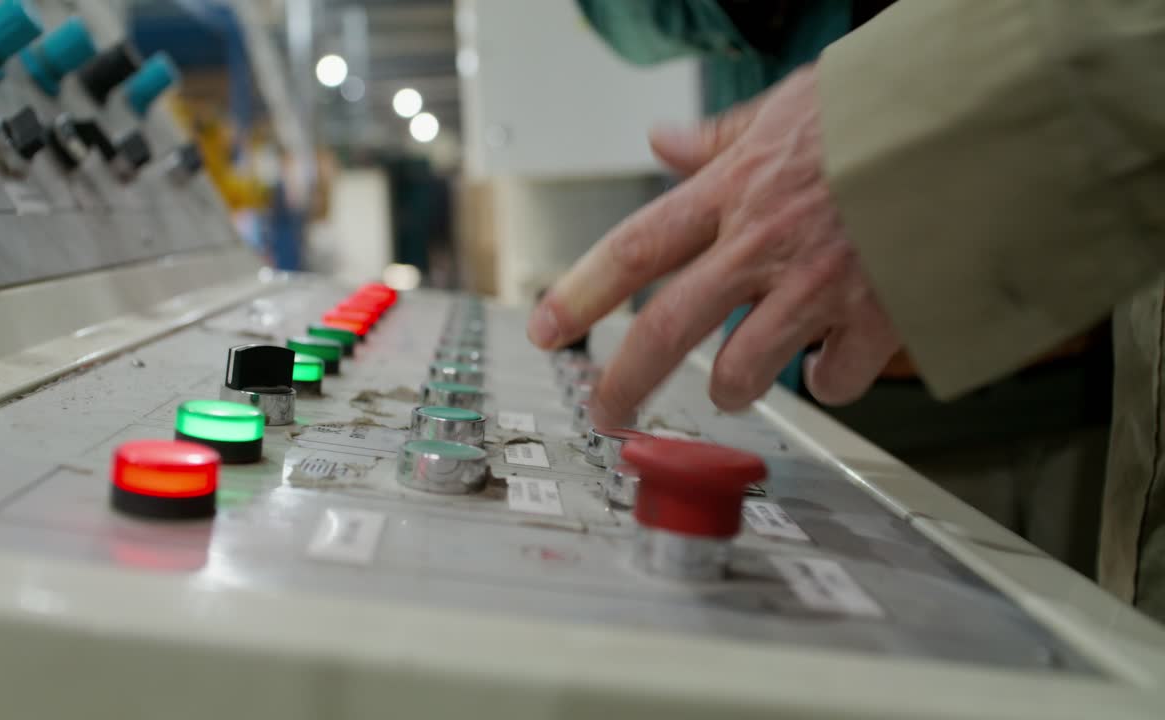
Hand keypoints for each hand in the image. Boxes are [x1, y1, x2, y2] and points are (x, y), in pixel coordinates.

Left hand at [526, 66, 899, 426]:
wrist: (982, 116)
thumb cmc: (886, 107)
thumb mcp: (790, 104)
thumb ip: (723, 136)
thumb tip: (667, 142)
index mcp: (735, 188)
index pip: (635, 247)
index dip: (580, 294)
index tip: (546, 329)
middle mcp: (764, 242)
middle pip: (667, 329)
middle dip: (626, 382)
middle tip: (610, 410)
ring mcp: (819, 285)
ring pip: (743, 370)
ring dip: (731, 387)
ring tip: (735, 384)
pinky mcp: (878, 316)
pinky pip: (833, 380)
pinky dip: (827, 381)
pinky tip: (831, 364)